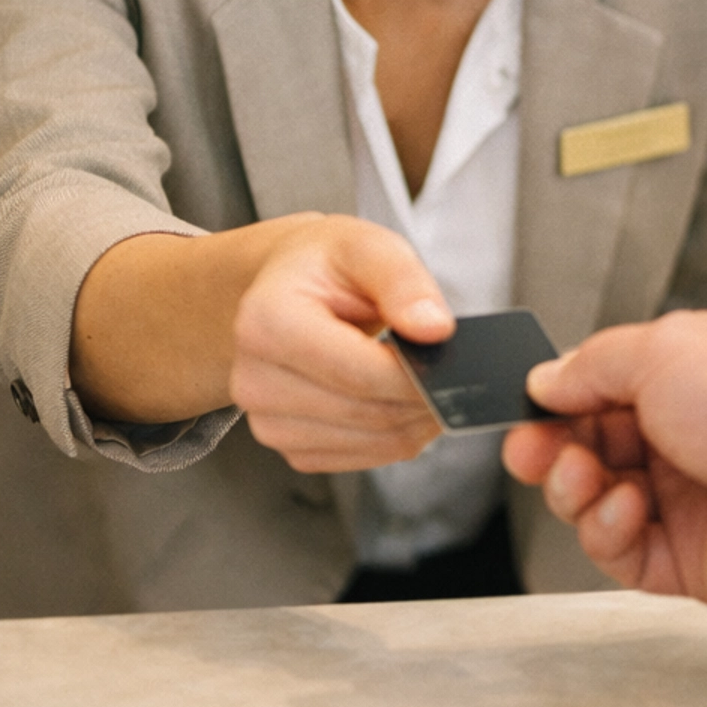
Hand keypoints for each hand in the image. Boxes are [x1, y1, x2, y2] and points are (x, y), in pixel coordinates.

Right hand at [230, 216, 453, 471]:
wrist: (288, 288)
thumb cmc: (327, 266)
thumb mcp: (365, 246)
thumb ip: (402, 280)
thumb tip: (434, 329)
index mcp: (266, 322)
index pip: (359, 372)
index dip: (415, 375)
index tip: (450, 362)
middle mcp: (254, 380)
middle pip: (366, 412)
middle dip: (421, 399)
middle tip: (452, 373)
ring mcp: (267, 422)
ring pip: (370, 443)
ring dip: (413, 422)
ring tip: (429, 384)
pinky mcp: (290, 447)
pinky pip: (361, 459)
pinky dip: (395, 438)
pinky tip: (402, 404)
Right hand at [503, 311, 706, 612]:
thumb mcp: (661, 351)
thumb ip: (592, 364)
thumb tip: (544, 378)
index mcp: (680, 384)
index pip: (596, 397)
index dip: (556, 407)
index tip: (524, 414)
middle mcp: (680, 442)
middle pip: (587, 452)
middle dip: (551, 452)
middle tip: (530, 453)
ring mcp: (683, 504)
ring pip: (594, 504)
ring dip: (575, 491)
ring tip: (585, 478)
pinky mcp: (686, 562)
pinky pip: (620, 553)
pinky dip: (607, 532)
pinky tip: (627, 510)